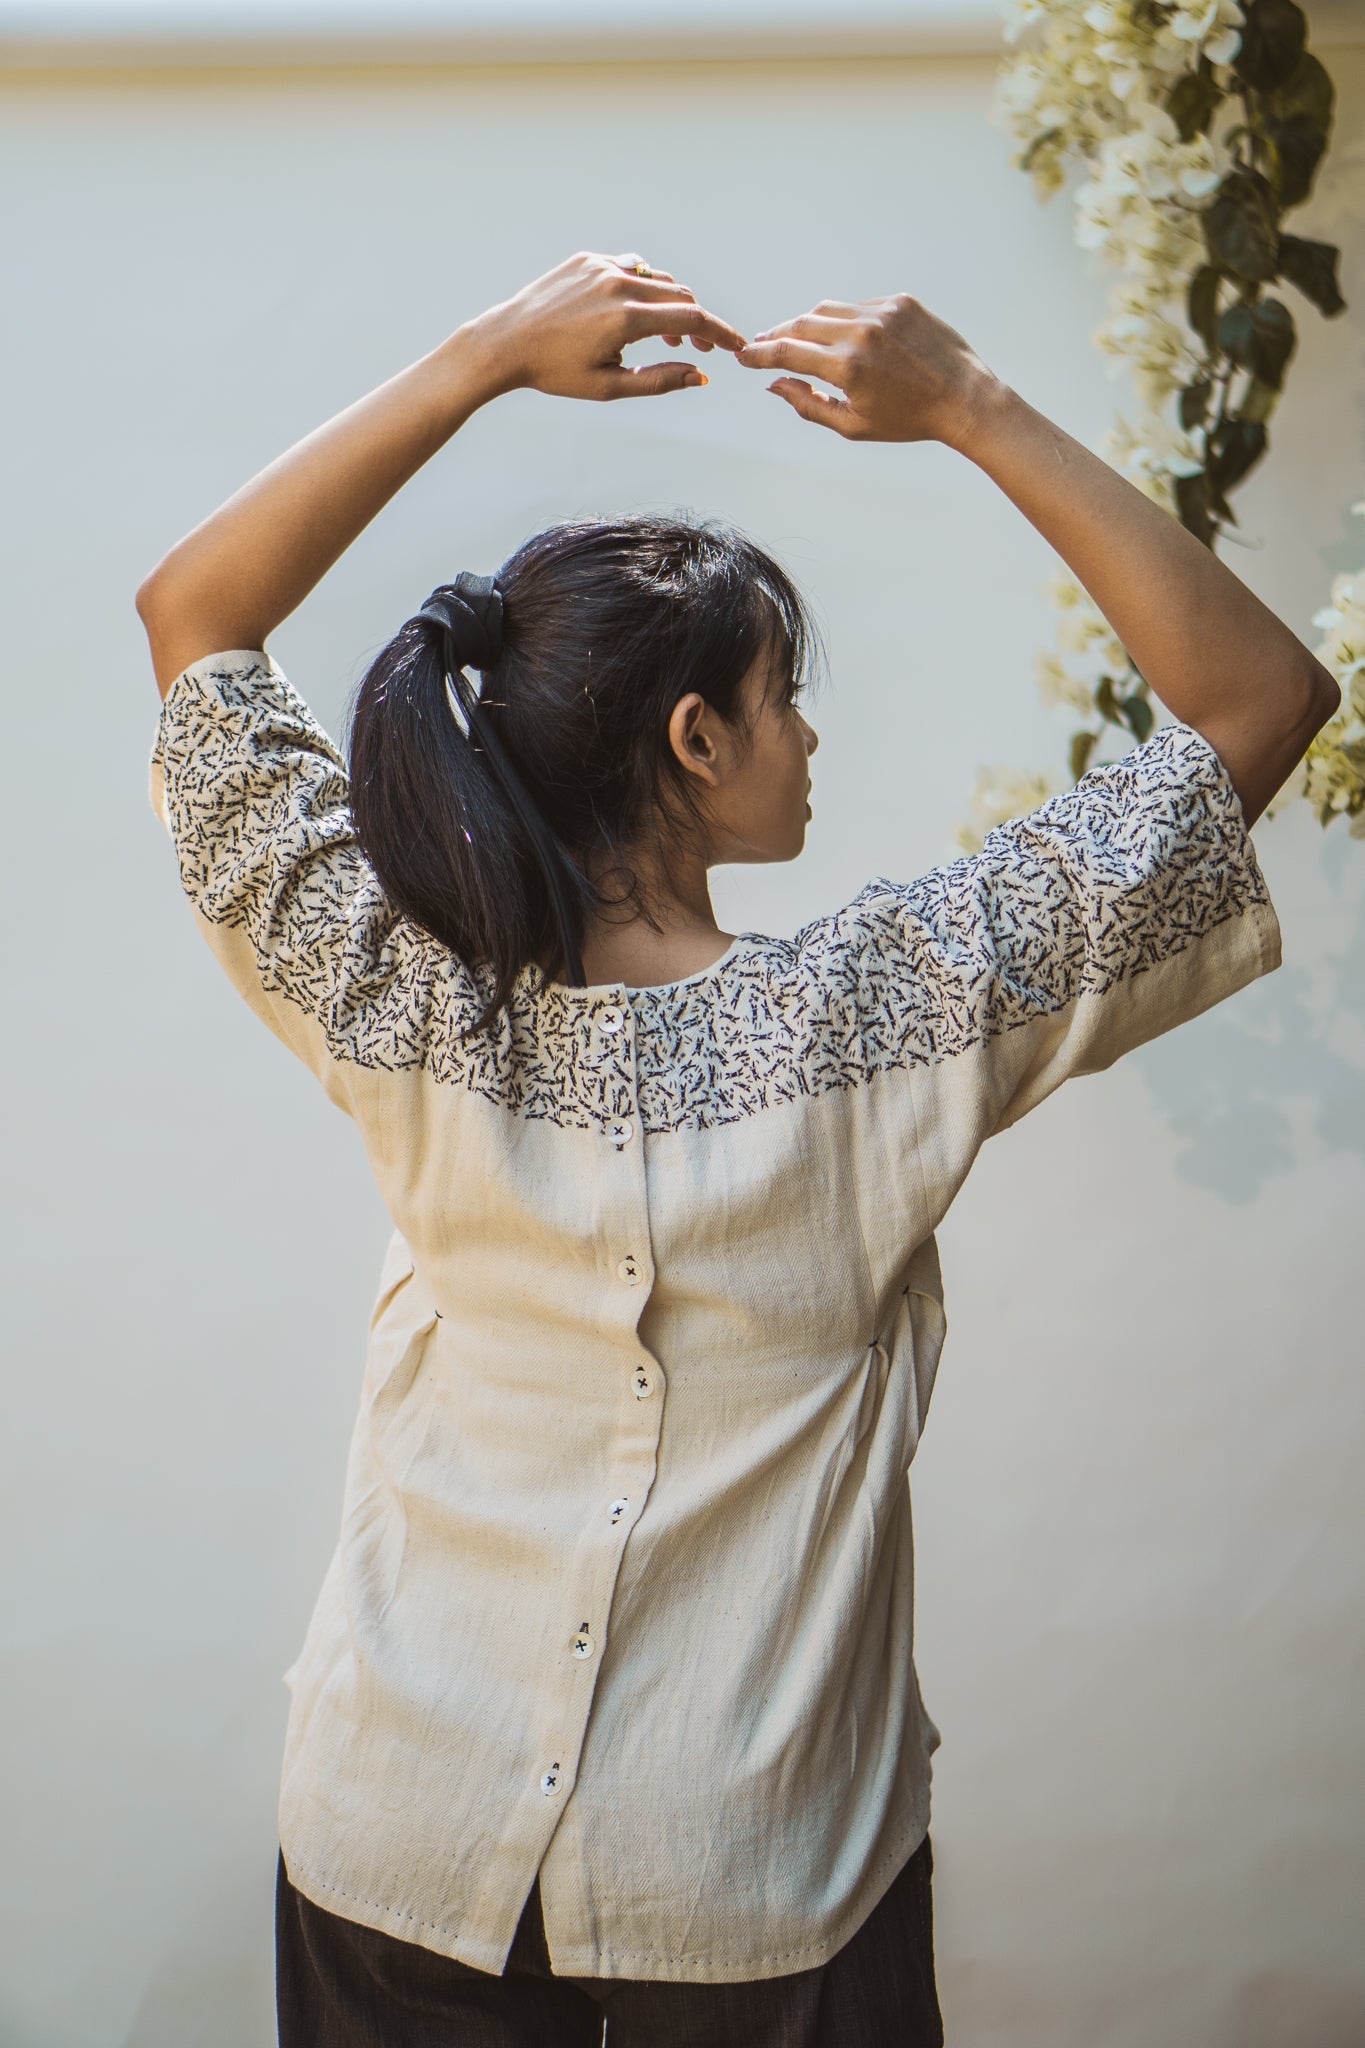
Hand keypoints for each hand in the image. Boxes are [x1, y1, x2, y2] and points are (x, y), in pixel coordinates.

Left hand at [465, 250, 745, 401]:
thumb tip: (702, 375)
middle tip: (700, 348)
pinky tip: (636, 311)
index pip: (693, 318)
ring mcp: (603, 266)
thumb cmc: (555, 372)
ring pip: (657, 279)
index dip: (720, 333)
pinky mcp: (588, 258)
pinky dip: (643, 288)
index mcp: (626, 318)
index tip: (736, 346)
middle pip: (680, 295)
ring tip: (666, 335)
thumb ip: (660, 380)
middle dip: (698, 321)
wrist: (506, 342)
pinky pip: (630, 267)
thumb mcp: (611, 386)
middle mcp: (618, 284)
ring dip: (671, 305)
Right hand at [735, 293, 999, 448]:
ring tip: (797, 338)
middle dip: (777, 335)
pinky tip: (845, 338)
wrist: (965, 399)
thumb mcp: (853, 424)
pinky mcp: (900, 302)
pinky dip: (845, 321)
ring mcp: (882, 312)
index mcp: (847, 367)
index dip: (758, 355)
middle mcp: (862, 333)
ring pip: (828, 310)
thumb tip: (776, 384)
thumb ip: (809, 404)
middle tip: (762, 345)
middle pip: (801, 325)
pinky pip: (859, 307)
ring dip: (807, 325)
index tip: (743, 357)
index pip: (786, 353)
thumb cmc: (909, 420)